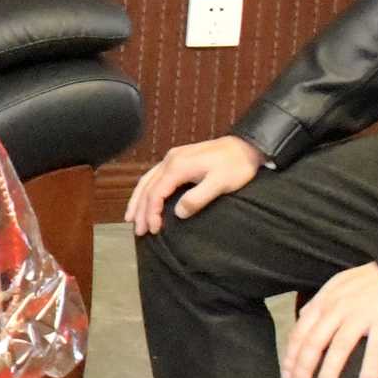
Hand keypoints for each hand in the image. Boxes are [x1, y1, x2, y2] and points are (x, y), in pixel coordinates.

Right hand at [127, 135, 265, 234]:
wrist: (246, 146)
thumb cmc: (236, 166)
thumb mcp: (220, 183)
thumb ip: (198, 198)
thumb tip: (178, 213)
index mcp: (178, 166)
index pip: (156, 192)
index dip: (152, 213)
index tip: (154, 230)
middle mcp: (170, 160)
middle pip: (147, 187)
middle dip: (140, 210)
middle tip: (138, 231)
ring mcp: (173, 158)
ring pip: (147, 180)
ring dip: (138, 200)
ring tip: (131, 217)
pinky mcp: (178, 159)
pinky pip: (154, 176)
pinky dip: (146, 190)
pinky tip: (144, 198)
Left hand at [283, 262, 377, 377]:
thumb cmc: (373, 281)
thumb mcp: (339, 285)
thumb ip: (322, 303)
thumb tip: (303, 318)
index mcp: (326, 300)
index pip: (301, 331)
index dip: (291, 355)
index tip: (287, 375)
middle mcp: (339, 307)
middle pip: (314, 341)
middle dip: (303, 368)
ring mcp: (362, 314)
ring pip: (339, 346)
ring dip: (329, 371)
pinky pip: (376, 348)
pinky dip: (369, 368)